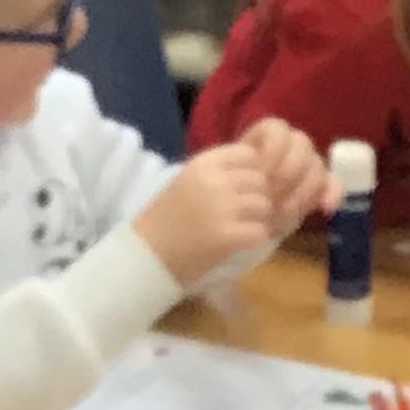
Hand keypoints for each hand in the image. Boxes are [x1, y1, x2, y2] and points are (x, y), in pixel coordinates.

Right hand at [134, 144, 281, 288]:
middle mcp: (214, 181)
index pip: (248, 154)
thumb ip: (218, 173)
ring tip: (242, 228)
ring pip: (264, 205)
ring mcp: (221, 208)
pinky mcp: (227, 236)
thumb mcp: (188, 182)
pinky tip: (240, 243)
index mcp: (203, 164)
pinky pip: (260, 231)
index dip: (251, 171)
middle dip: (257, 196)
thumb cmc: (164, 220)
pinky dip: (254, 239)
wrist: (146, 255)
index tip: (241, 188)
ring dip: (258, 218)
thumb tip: (256, 170)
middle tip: (244, 213)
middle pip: (260, 180)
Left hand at [241, 116, 341, 233]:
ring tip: (285, 212)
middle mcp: (289, 147)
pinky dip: (332, 193)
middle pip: (302, 144)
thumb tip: (254, 159)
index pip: (277, 129)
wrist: (239, 224)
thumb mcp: (230, 185)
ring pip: (317, 164)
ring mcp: (306, 166)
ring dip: (303, 189)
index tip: (262, 174)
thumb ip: (238, 168)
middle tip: (273, 197)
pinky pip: (333, 183)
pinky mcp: (320, 187)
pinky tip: (325, 208)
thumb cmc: (230, 200)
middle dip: (288, 172)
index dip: (273, 150)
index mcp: (265, 137)